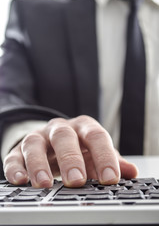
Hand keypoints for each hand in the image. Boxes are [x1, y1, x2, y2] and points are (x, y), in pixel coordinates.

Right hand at [3, 115, 137, 187]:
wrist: (53, 141)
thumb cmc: (78, 148)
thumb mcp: (95, 152)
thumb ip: (111, 161)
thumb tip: (131, 172)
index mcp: (82, 127)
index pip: (96, 136)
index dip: (104, 156)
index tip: (110, 178)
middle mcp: (60, 129)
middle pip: (64, 136)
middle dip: (70, 158)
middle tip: (76, 180)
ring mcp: (39, 137)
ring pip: (35, 143)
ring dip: (40, 164)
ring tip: (44, 184)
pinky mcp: (20, 149)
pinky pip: (15, 155)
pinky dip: (16, 167)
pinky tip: (20, 180)